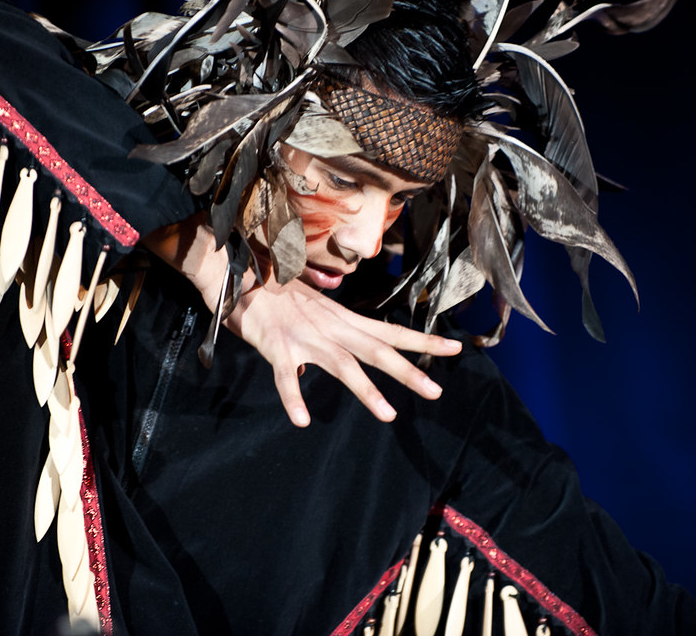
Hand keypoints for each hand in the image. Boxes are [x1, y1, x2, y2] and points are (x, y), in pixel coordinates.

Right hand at [225, 274, 461, 426]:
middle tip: (435, 391)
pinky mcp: (278, 347)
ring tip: (388, 415)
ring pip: (343, 366)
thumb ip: (332, 327)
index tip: (455, 348)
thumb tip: (342, 345)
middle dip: (408, 371)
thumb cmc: (276, 293)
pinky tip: (302, 420)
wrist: (240, 276)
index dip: (423, 340)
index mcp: (342, 319)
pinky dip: (293, 398)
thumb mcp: (315, 308)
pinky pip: (285, 378)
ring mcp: (306, 338)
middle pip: (377, 350)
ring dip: (367, 390)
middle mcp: (331, 327)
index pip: (391, 331)